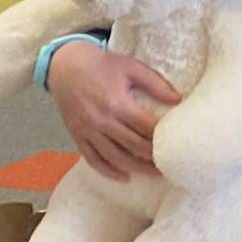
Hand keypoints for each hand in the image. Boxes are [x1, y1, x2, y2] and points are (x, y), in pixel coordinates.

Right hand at [48, 41, 178, 182]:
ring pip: (114, 157)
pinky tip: (123, 176)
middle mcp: (101, 120)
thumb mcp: (131, 67)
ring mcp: (87, 130)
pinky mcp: (76, 135)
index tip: (176, 144)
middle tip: (170, 163)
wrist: (65, 65)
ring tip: (153, 173)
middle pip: (133, 146)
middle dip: (153, 157)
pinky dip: (108, 171)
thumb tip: (177, 100)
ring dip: (135, 168)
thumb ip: (155, 84)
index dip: (162, 137)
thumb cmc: (101, 65)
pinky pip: (92, 159)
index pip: (146, 127)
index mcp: (117, 103)